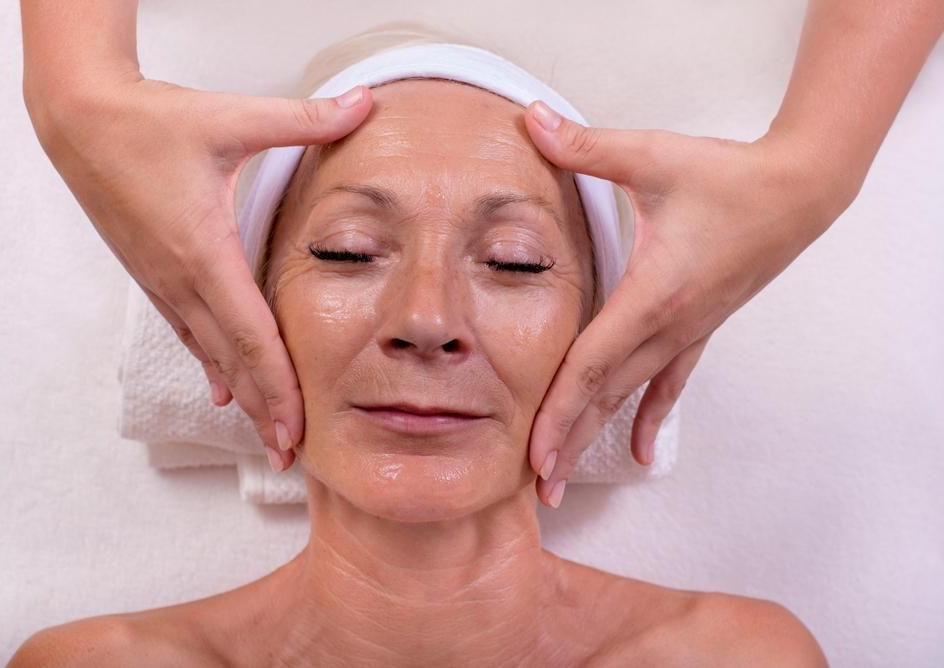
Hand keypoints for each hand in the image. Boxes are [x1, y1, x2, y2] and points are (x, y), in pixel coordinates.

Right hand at [26, 74, 372, 469]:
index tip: (298, 429)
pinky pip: (190, 333)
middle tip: (292, 457)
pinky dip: (213, 364)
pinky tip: (222, 390)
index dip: (278, 386)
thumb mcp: (232, 118)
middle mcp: (182, 280)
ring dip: (242, 396)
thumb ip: (304, 118)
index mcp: (205, 253)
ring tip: (267, 436)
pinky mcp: (155, 275)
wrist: (79, 120)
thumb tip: (364, 104)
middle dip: (264, 411)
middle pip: (232, 360)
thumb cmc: (151, 120)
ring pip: (210, 353)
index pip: (251, 336)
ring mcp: (164, 283)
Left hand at [523, 100, 851, 507]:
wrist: (796, 191)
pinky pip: (667, 384)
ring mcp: (685, 334)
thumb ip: (584, 145)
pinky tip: (637, 453)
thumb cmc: (725, 176)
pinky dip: (646, 418)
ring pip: (629, 397)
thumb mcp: (650, 156)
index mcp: (651, 294)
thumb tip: (529, 117)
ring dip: (594, 438)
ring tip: (562, 483)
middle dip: (567, 443)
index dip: (559, 411)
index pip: (592, 365)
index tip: (534, 454)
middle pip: (605, 396)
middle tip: (536, 492)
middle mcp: (667, 326)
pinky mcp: (697, 329)